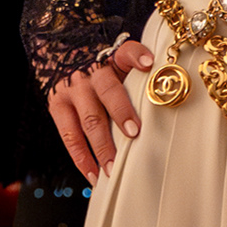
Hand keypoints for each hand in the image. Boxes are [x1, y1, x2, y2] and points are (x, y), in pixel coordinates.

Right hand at [49, 40, 153, 181]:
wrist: (61, 58)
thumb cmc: (103, 71)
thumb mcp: (120, 65)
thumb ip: (141, 79)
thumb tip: (170, 103)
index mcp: (112, 58)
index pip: (127, 51)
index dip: (137, 56)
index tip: (148, 64)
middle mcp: (91, 72)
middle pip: (108, 91)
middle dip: (121, 113)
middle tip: (134, 133)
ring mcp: (72, 90)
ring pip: (88, 119)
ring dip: (102, 146)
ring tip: (113, 168)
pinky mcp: (57, 106)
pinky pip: (69, 136)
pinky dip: (82, 159)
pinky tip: (94, 175)